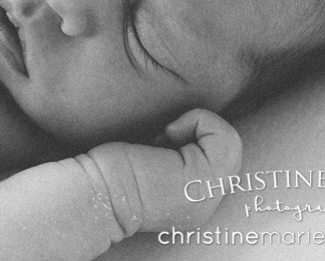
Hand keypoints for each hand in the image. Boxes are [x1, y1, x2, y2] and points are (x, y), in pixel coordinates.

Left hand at [74, 109, 241, 238]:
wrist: (94, 192)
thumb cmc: (110, 169)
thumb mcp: (154, 163)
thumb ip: (176, 155)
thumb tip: (187, 125)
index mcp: (194, 203)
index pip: (217, 160)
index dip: (192, 138)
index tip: (157, 144)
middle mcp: (206, 205)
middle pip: (226, 150)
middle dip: (194, 131)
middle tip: (159, 139)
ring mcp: (208, 196)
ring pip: (230, 141)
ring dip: (196, 125)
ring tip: (163, 138)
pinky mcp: (203, 179)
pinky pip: (225, 136)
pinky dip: (199, 120)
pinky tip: (167, 133)